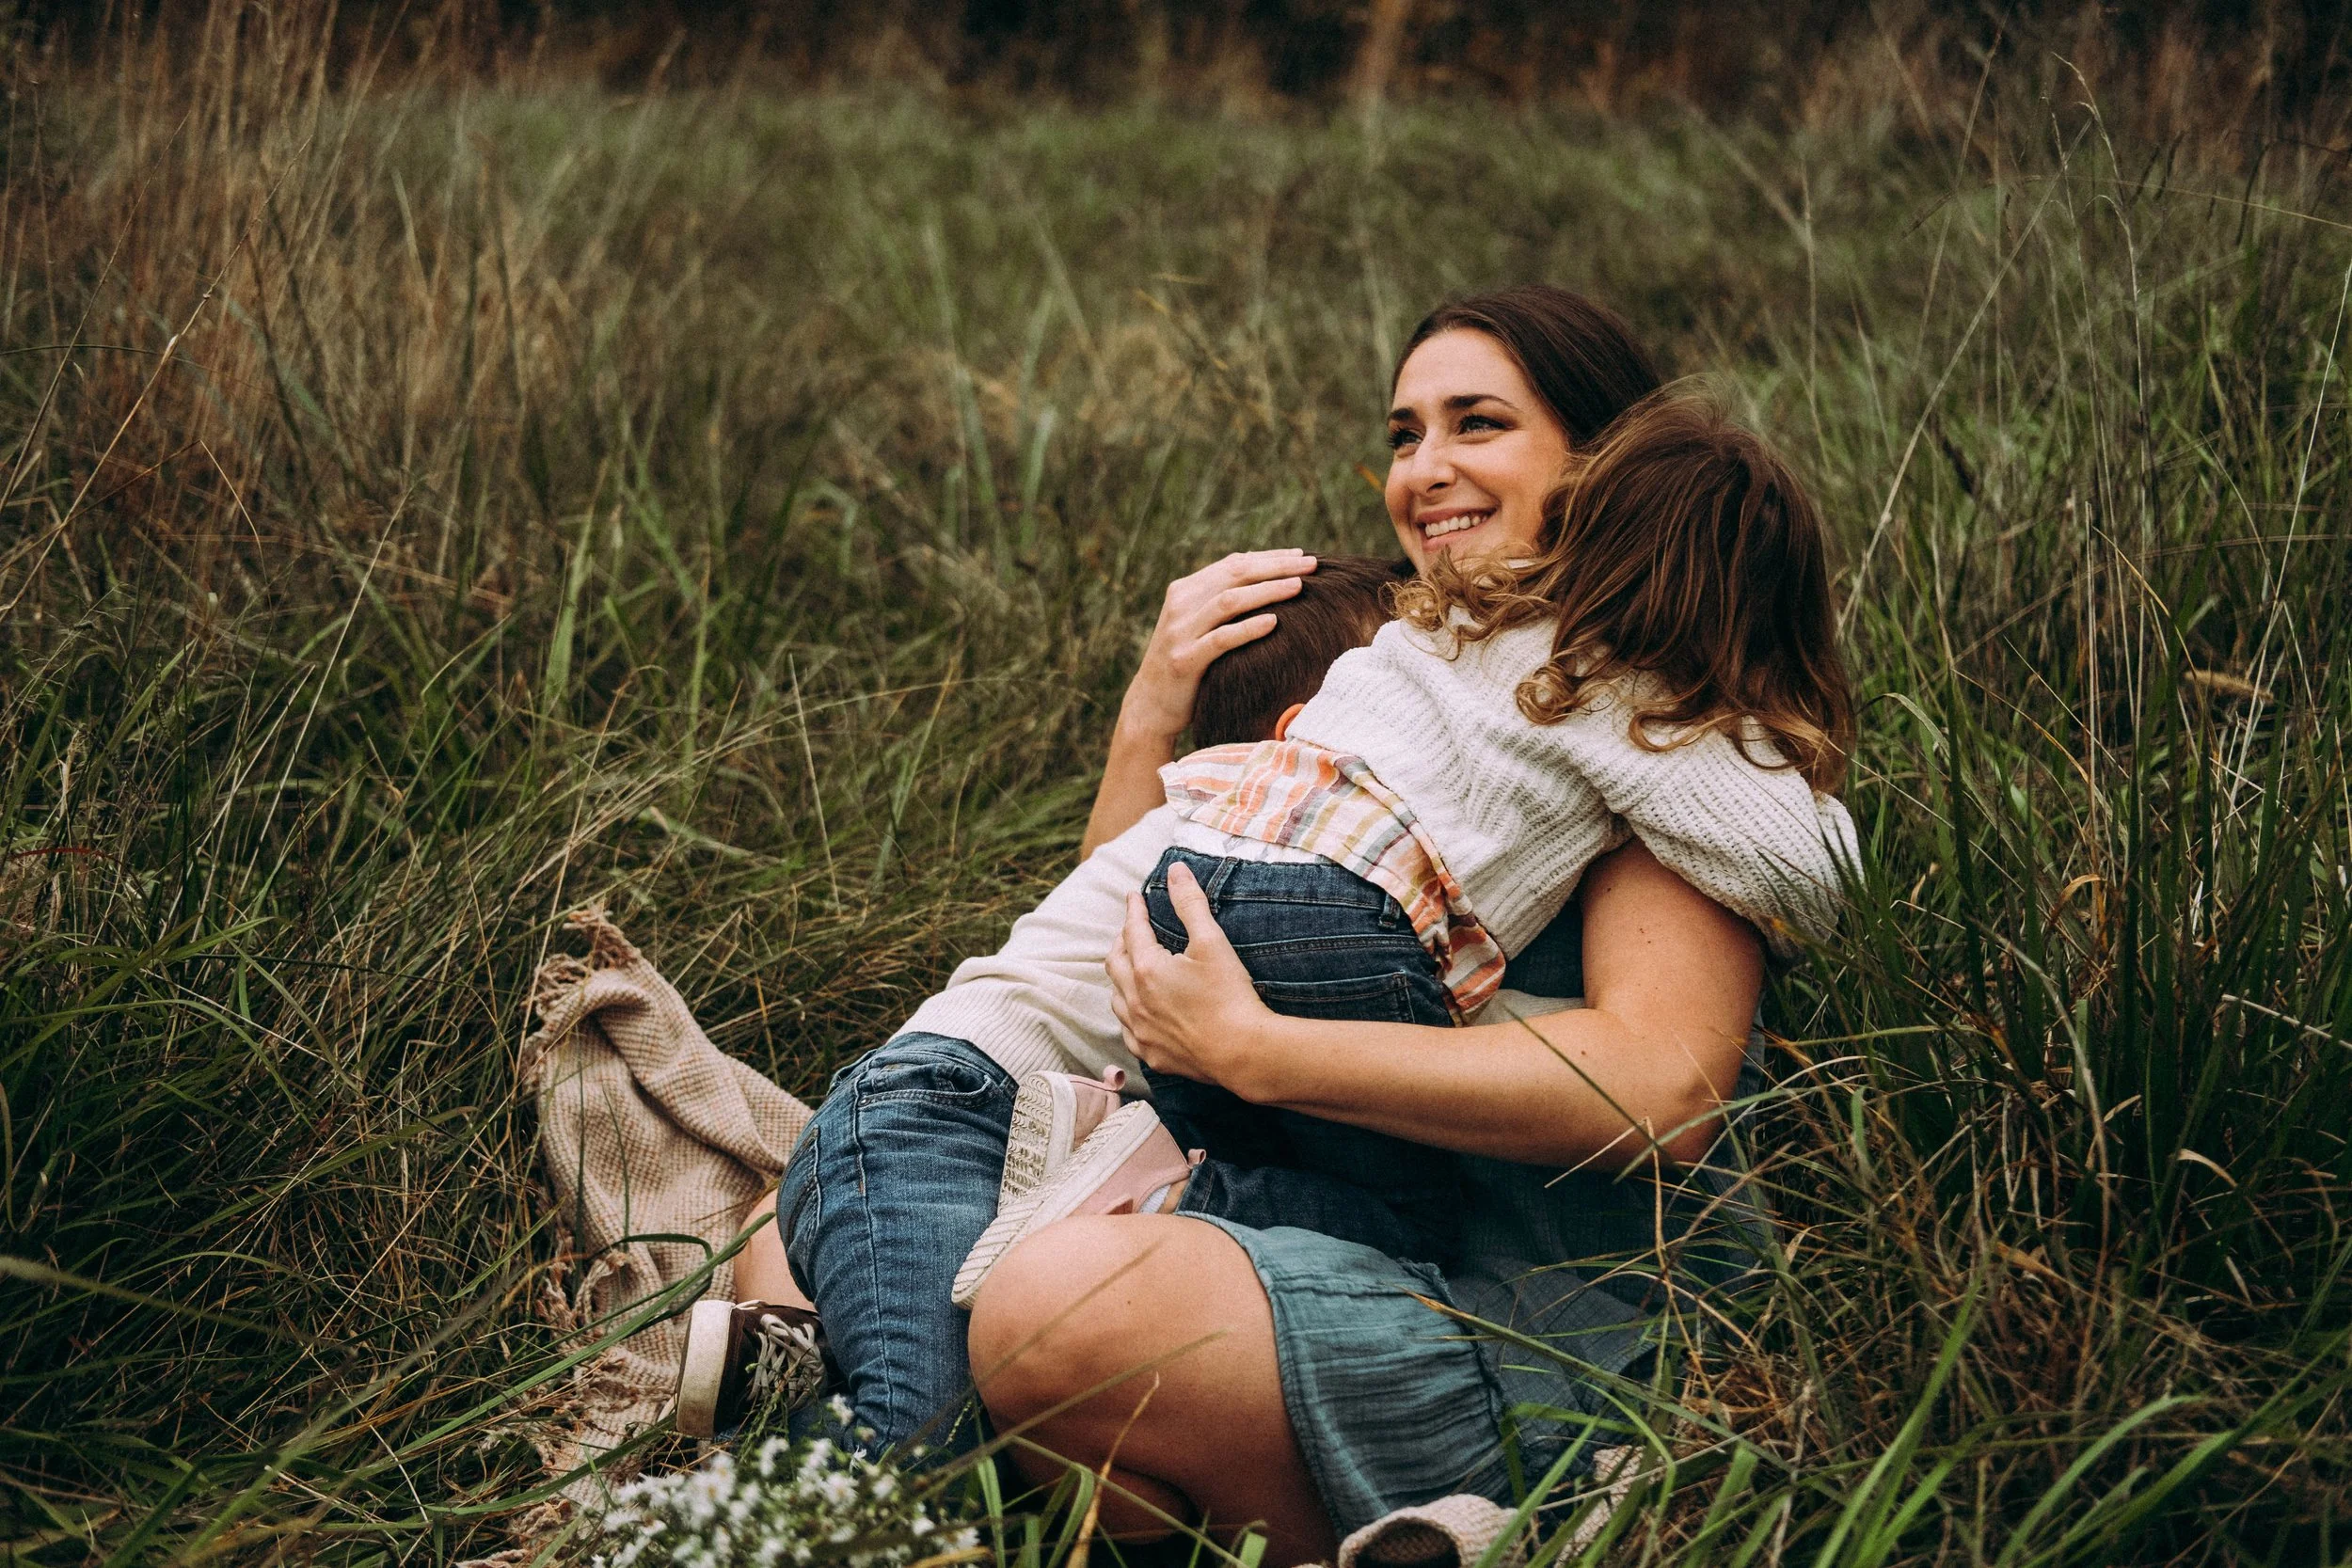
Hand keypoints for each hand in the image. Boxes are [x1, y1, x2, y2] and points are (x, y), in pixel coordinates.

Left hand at [1107, 861, 1274, 1091]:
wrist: (1243, 1052)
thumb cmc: (1229, 996)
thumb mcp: (1211, 942)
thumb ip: (1190, 904)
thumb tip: (1176, 870)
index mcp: (1146, 969)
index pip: (1132, 930)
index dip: (1133, 910)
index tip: (1133, 896)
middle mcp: (1134, 1000)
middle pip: (1115, 962)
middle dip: (1122, 941)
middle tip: (1131, 929)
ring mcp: (1140, 1030)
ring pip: (1116, 998)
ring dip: (1120, 978)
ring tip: (1130, 966)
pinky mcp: (1151, 1054)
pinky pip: (1128, 1030)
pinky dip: (1129, 1013)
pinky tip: (1138, 1011)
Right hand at [1118, 550, 1316, 742]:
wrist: (1150, 706)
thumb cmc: (1187, 664)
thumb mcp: (1198, 625)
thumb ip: (1221, 601)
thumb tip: (1261, 571)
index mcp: (1185, 591)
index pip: (1233, 564)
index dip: (1269, 557)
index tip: (1302, 555)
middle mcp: (1181, 605)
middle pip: (1234, 575)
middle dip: (1275, 567)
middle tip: (1311, 564)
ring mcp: (1180, 632)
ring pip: (1228, 602)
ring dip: (1267, 591)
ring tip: (1299, 586)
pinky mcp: (1184, 661)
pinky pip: (1220, 639)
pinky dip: (1247, 628)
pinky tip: (1274, 622)